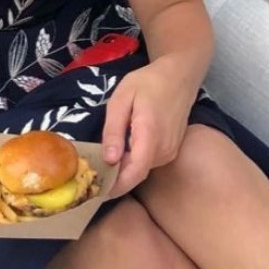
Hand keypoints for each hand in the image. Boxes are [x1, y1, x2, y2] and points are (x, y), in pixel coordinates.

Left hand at [102, 62, 198, 197]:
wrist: (179, 77)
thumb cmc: (147, 83)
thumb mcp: (121, 99)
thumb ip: (114, 130)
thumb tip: (108, 160)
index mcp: (150, 134)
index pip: (135, 172)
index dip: (116, 185)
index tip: (95, 191)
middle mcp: (164, 149)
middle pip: (136, 173)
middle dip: (114, 179)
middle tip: (89, 176)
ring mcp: (170, 151)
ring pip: (142, 169)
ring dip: (123, 170)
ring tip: (100, 164)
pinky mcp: (171, 151)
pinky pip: (148, 162)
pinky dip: (132, 162)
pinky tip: (119, 154)